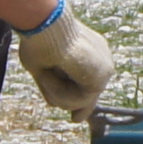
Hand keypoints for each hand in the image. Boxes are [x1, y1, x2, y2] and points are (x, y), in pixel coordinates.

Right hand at [17, 0, 116, 116]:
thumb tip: (76, 118)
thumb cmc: (38, 41)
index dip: (80, 102)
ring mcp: (103, 67)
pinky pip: (78, 99)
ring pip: (79, 100)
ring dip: (57, 90)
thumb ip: (59, 92)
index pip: (87, 83)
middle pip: (85, 94)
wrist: (45, 24)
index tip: (76, 119)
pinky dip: (60, 90)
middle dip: (69, 101)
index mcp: (90, 52)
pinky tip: (55, 71)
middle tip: (62, 100)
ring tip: (49, 69)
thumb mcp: (44, 71)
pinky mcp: (101, 75)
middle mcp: (101, 59)